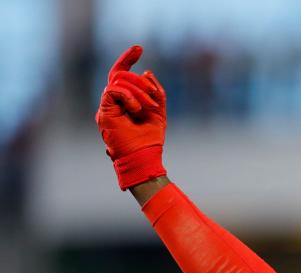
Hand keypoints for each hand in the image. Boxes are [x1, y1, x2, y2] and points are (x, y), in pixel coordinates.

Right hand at [95, 44, 167, 189]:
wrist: (143, 159)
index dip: (128, 58)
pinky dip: (129, 96)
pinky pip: (113, 91)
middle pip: (121, 75)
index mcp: (124, 101)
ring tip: (148, 107)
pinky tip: (137, 109)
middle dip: (141, 82)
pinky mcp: (104, 112)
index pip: (122, 74)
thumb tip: (146, 72)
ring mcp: (106, 107)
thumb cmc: (150, 140)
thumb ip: (155, 93)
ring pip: (118, 81)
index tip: (139, 47)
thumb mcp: (158, 112)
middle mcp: (112, 103)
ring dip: (138, 91)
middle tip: (153, 98)